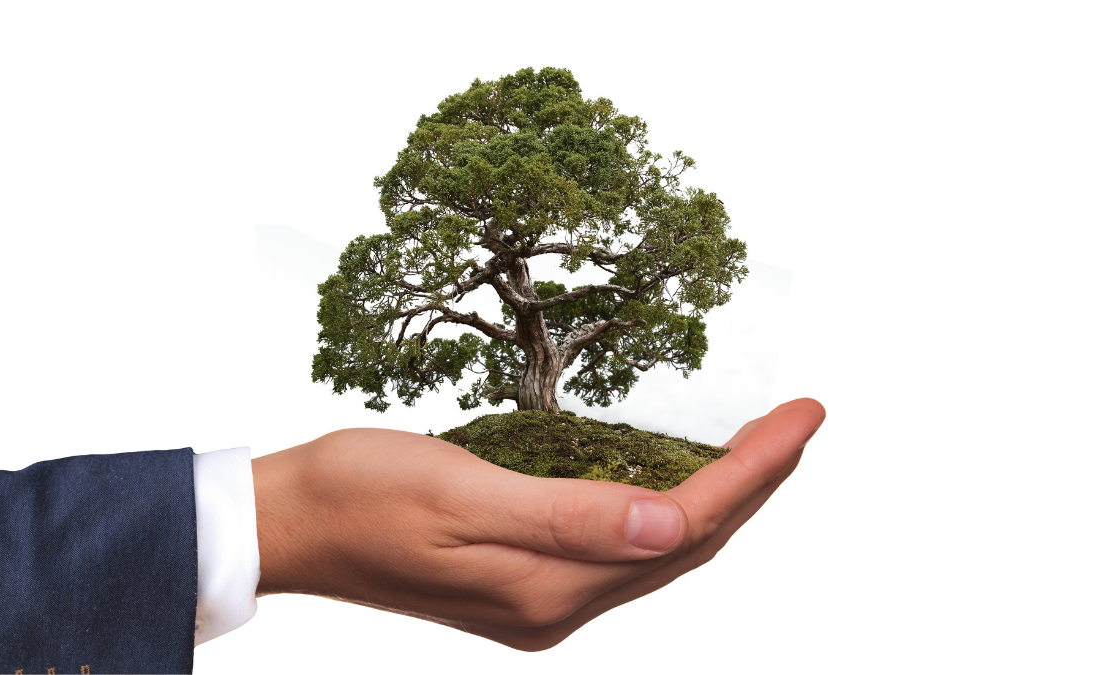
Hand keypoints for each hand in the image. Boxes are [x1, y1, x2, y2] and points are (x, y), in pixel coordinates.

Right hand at [251, 397, 824, 649]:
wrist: (293, 525)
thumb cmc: (359, 494)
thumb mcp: (457, 492)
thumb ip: (568, 515)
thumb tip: (672, 525)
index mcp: (546, 586)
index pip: (682, 526)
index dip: (752, 471)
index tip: (803, 415)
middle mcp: (557, 605)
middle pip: (686, 545)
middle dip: (754, 483)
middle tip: (799, 421)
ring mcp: (543, 599)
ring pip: (661, 550)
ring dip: (718, 497)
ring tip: (761, 445)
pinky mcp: (526, 582)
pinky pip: (623, 549)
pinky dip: (666, 509)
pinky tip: (677, 476)